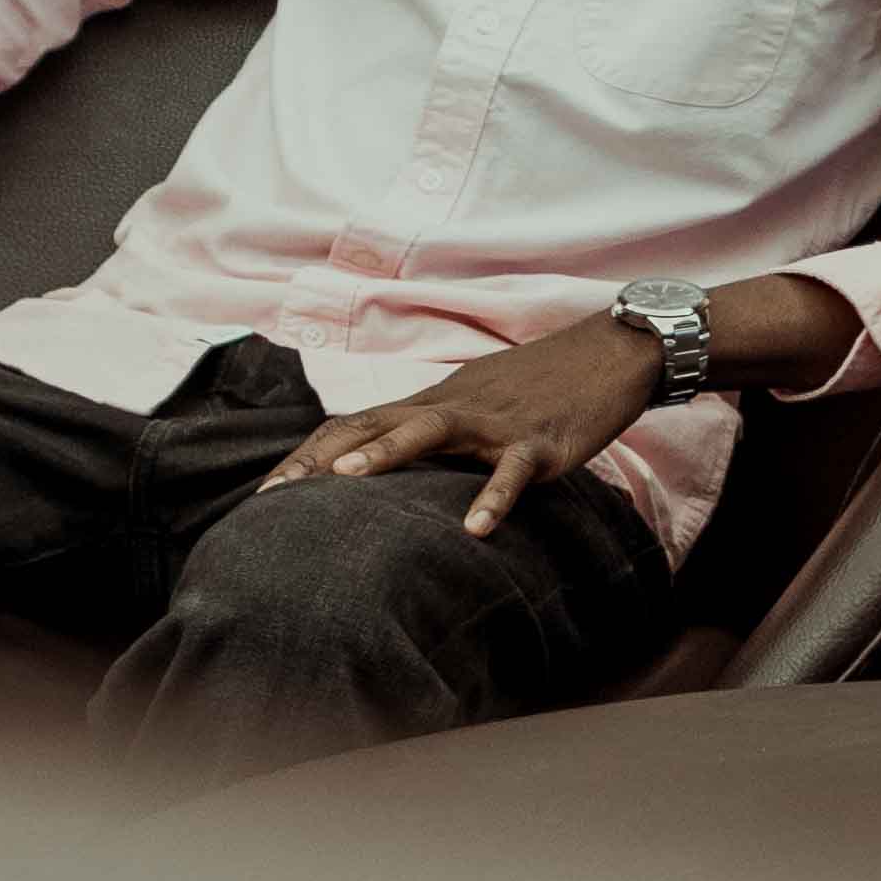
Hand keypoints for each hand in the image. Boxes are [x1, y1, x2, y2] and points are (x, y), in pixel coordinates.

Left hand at [262, 317, 659, 541]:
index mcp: (435, 402)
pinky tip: (477, 528)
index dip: (310, 456)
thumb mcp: (479, 403)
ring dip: (386, 454)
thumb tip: (396, 468)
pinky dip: (493, 496)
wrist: (613, 352)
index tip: (268, 493)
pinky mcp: (539, 440)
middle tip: (275, 497)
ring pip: (430, 431)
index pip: (357, 424)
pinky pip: (512, 469)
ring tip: (347, 481)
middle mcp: (454, 406)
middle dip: (322, 461)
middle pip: (375, 426)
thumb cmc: (543, 385)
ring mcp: (496, 422)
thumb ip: (438, 432)